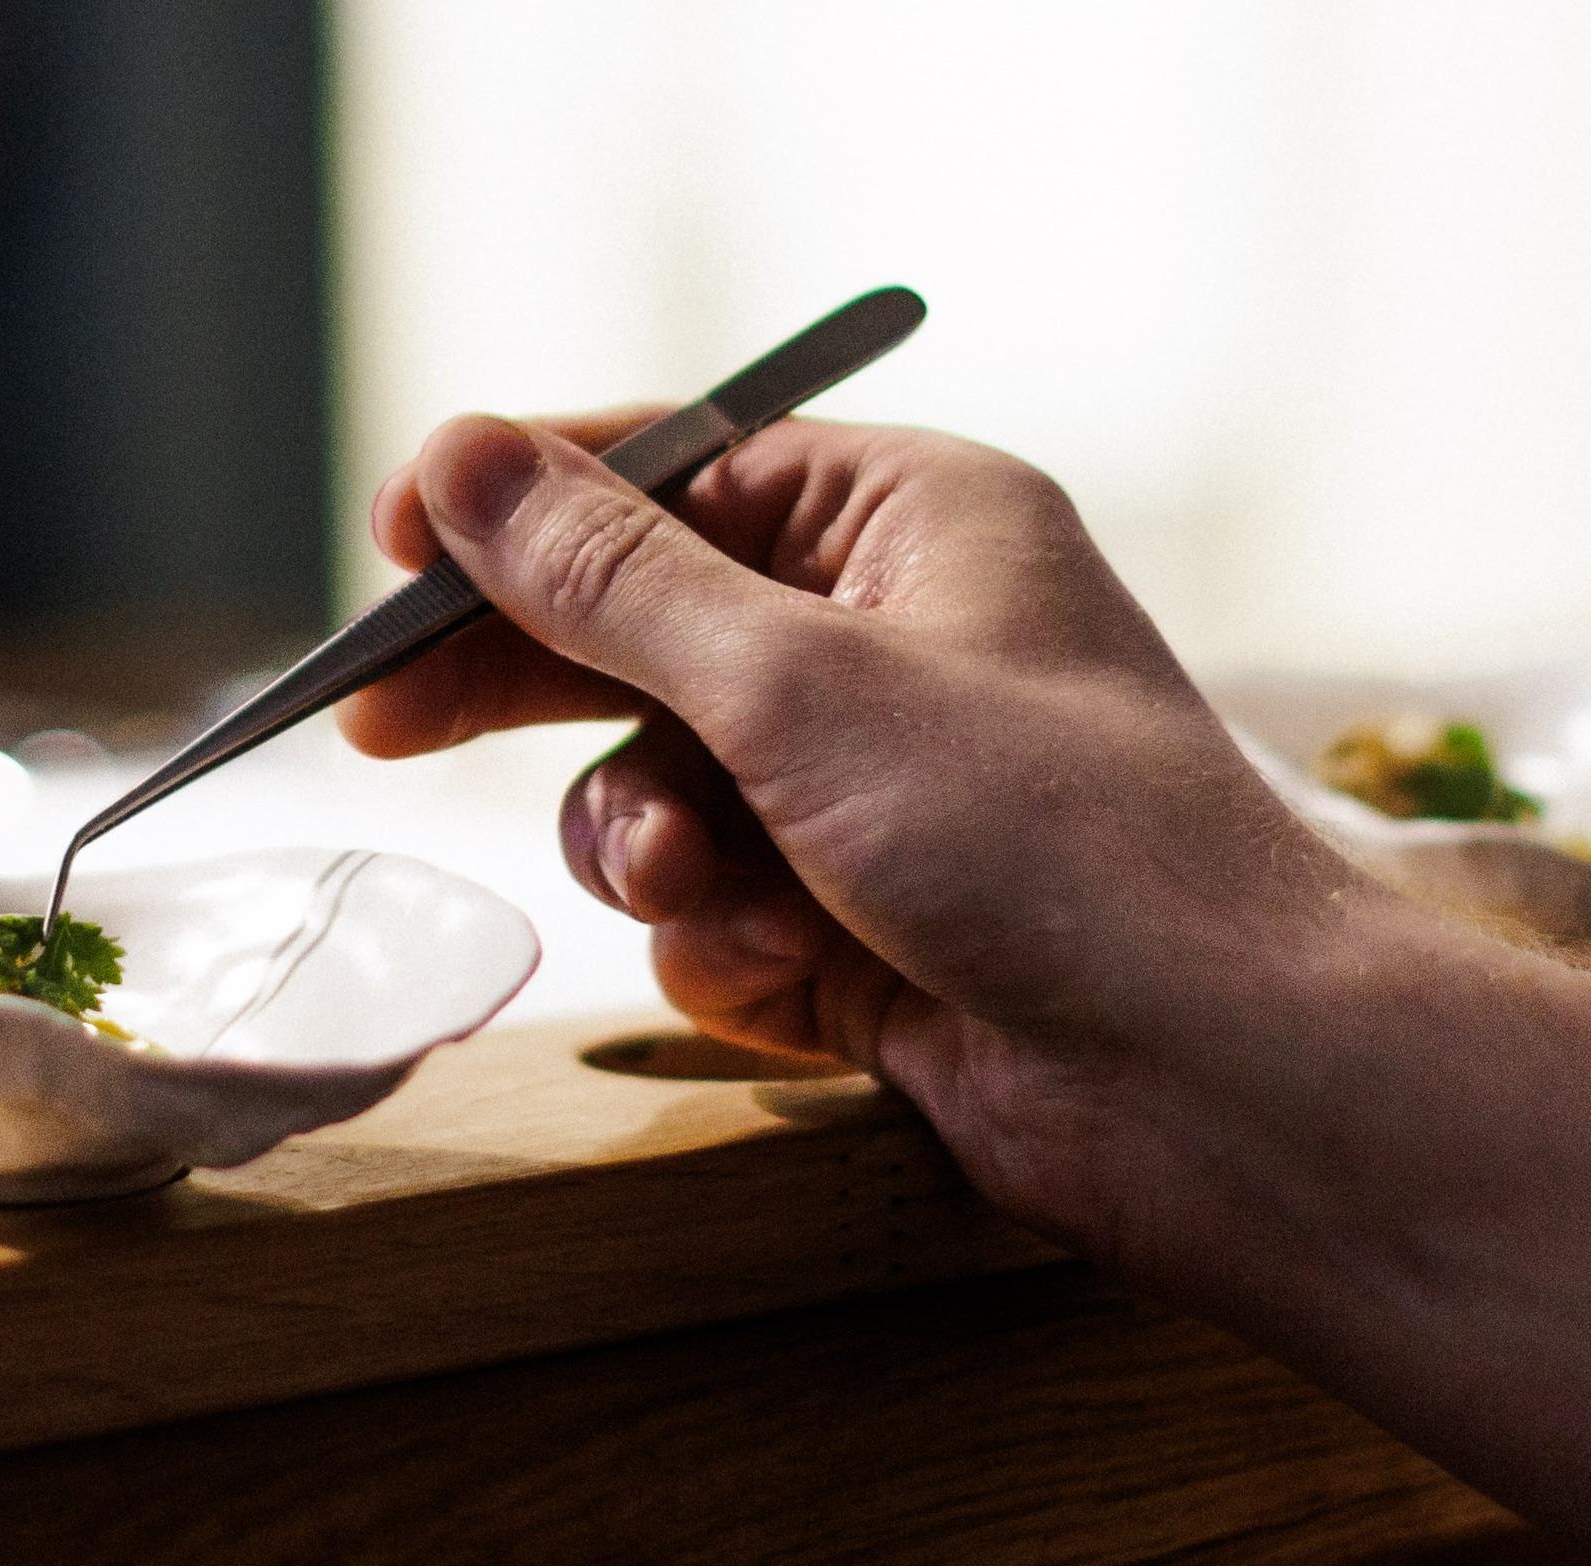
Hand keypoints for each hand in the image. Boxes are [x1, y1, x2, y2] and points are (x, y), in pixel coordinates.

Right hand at [346, 411, 1367, 1261]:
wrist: (1210, 1080)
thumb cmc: (1052, 844)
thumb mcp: (801, 684)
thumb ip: (616, 584)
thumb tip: (463, 460)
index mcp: (918, 522)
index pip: (681, 468)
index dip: (526, 507)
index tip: (391, 549)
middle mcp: (903, 642)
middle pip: (645, 631)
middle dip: (537, 690)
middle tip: (380, 730)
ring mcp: (886, 795)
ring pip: (663, 792)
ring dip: (654, 849)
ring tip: (704, 886)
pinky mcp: (874, 929)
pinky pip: (720, 916)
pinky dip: (731, 951)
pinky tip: (797, 984)